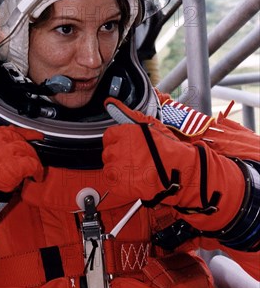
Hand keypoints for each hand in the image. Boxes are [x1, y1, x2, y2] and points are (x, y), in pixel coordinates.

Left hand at [102, 98, 244, 222]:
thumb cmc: (167, 147)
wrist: (179, 170)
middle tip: (135, 158)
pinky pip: (112, 183)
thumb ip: (127, 113)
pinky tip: (132, 180)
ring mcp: (116, 169)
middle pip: (108, 152)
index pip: (109, 136)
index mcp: (121, 133)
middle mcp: (116, 150)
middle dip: (118, 155)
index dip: (119, 140)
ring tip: (135, 170)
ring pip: (109, 168)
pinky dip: (120, 184)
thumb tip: (109, 102)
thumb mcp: (149, 123)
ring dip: (118, 169)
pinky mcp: (119, 185)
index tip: (129, 145)